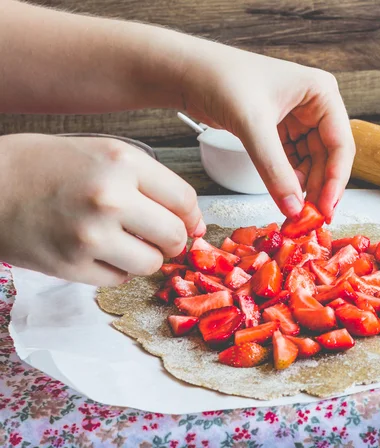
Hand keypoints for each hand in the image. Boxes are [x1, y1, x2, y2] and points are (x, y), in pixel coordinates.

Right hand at [0, 134, 204, 285]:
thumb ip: (150, 182)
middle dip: (171, 240)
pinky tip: (97, 251)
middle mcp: (111, 198)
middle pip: (175, 236)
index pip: (185, 200)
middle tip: (156, 236)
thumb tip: (191, 219)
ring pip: (152, 264)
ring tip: (122, 242)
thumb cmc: (46, 165)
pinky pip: (120, 279)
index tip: (188, 223)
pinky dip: (116, 269)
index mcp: (122, 162)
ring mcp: (91, 235)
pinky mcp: (72, 266)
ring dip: (144, 257)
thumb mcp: (102, 153)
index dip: (191, 217)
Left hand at [179, 42, 354, 221]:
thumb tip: (294, 208)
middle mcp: (314, 105)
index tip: (326, 210)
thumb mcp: (253, 126)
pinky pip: (292, 162)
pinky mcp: (279, 131)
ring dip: (304, 187)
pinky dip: (288, 180)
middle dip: (319, 188)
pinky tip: (284, 194)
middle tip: (309, 218)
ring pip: (311, 163)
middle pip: (328, 157)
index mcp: (321, 93)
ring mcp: (297, 119)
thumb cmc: (222, 80)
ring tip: (294, 210)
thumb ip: (275, 169)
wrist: (189, 73)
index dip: (335, 181)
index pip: (340, 144)